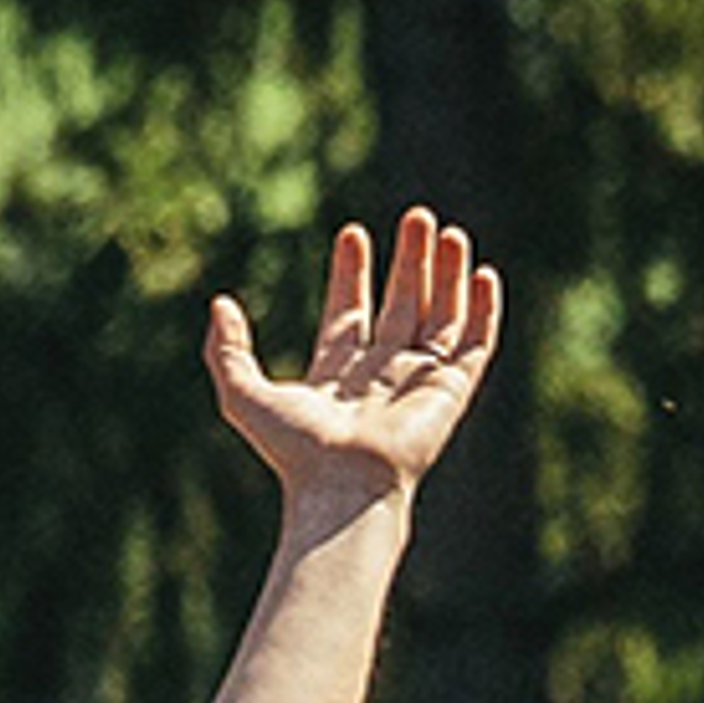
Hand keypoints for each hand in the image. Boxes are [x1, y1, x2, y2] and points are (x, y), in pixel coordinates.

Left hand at [206, 207, 502, 512]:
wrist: (343, 486)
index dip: (350, 274)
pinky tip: (484, 274)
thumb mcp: (244, 395)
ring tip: (448, 233)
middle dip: (409, 262)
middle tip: (416, 216)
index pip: (348, 313)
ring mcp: (418, 383)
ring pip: (440, 317)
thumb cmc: (295, 451)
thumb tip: (218, 305)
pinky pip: (475, 344)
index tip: (352, 234)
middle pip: (400, 306)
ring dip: (446, 274)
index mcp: (336, 376)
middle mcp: (380, 376)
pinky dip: (483, 309)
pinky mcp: (451, 392)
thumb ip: (229, 352)